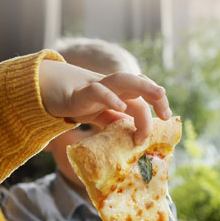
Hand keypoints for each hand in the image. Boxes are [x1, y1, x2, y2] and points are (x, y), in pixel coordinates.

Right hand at [38, 60, 170, 143]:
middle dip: (155, 93)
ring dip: (143, 86)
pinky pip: (98, 91)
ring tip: (159, 95)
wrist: (53, 95)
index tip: (166, 117)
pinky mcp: (81, 93)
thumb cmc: (83, 105)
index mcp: (120, 92)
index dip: (157, 100)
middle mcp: (112, 87)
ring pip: (123, 79)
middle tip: (166, 113)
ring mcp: (97, 87)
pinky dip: (110, 97)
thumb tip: (134, 140)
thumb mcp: (104, 117)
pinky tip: (120, 107)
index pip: (143, 91)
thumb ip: (118, 124)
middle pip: (138, 82)